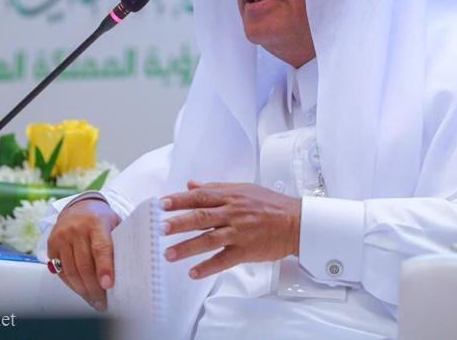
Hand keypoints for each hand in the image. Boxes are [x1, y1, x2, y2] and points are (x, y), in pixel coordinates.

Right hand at [47, 197, 121, 310]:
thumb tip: (134, 265)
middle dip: (94, 288)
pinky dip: (72, 284)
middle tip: (103, 302)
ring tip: (94, 301)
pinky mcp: (51, 245)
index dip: (104, 268)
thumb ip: (121, 240)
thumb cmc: (101, 219)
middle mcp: (76, 229)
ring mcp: (62, 237)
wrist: (78, 207)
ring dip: (83, 290)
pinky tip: (82, 291)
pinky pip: (61, 271)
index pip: (100, 248)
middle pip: (84, 265)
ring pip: (71, 271)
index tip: (108, 285)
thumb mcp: (114, 223)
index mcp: (96, 222)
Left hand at [161, 180, 301, 279]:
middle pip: (201, 217)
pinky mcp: (245, 251)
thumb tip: (191, 184)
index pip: (200, 196)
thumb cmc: (270, 205)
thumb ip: (215, 188)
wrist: (295, 222)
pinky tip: (193, 272)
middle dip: (179, 223)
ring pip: (209, 240)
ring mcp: (239, 233)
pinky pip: (223, 260)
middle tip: (161, 229)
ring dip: (187, 248)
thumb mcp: (243, 189)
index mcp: (231, 197)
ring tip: (169, 254)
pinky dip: (208, 267)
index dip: (180, 200)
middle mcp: (233, 213)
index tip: (161, 204)